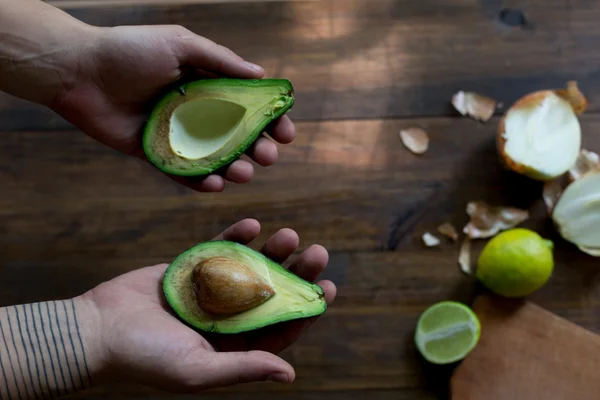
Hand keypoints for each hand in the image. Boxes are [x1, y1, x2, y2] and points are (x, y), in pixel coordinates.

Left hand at [51, 24, 295, 191]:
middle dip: (258, 148)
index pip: (247, 105)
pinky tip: (215, 184)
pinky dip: (201, 182)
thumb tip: (262, 74)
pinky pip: (183, 173)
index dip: (270, 120)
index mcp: (206, 84)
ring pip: (215, 158)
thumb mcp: (180, 44)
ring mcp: (177, 135)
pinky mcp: (155, 154)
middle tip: (267, 157)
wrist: (79, 71)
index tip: (286, 133)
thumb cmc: (129, 50)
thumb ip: (220, 60)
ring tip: (243, 173)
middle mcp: (196, 111)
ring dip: (234, 168)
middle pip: (237, 136)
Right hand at [79, 219, 335, 392]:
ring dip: (272, 251)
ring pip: (250, 268)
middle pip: (272, 293)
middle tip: (317, 252)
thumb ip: (243, 367)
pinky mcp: (192, 268)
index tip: (327, 289)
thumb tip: (289, 372)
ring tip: (290, 234)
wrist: (96, 329)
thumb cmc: (144, 357)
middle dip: (297, 274)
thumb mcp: (197, 370)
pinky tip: (253, 224)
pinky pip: (220, 249)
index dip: (306, 310)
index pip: (279, 328)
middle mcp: (227, 318)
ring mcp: (211, 290)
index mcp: (233, 346)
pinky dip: (236, 236)